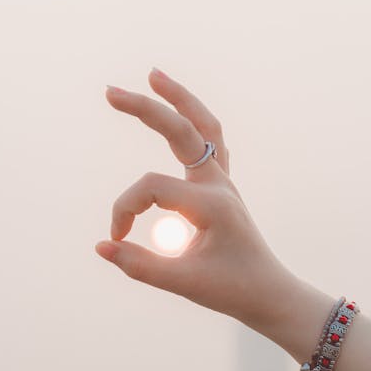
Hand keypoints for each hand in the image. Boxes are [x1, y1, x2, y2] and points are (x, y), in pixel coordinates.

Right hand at [95, 68, 314, 333]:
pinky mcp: (221, 189)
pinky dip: (194, 122)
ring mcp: (224, 183)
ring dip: (180, 99)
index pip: (151, 187)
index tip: (116, 237)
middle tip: (110, 92)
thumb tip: (102, 246)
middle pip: (182, 130)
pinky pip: (210, 143)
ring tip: (154, 75)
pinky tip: (180, 112)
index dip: (124, 209)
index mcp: (212, 203)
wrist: (269, 295)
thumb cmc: (232, 291)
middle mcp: (219, 185)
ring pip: (205, 126)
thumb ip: (140, 266)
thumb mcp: (184, 283)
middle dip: (146, 108)